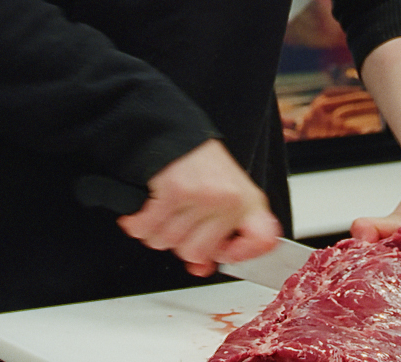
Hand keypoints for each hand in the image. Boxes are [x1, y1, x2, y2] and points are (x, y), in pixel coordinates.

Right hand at [118, 139, 280, 276]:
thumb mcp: (221, 195)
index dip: (241, 255)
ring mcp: (203, 197)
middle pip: (197, 252)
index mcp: (249, 201)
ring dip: (156, 231)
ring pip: (169, 242)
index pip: (262, 240)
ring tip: (162, 209)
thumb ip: (216, 234)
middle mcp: (230, 200)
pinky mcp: (175, 191)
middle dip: (179, 242)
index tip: (224, 254)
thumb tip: (201, 268)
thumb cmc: (198, 164)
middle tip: (178, 220)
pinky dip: (138, 223)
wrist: (173, 131)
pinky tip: (144, 210)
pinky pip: (148, 228)